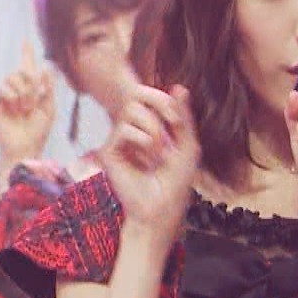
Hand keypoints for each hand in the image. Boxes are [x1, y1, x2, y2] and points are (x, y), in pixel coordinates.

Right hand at [0, 41, 56, 164]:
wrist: (25, 147)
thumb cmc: (38, 131)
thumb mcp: (49, 108)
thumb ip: (48, 88)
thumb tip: (47, 67)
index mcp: (30, 89)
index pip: (28, 67)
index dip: (26, 53)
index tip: (25, 40)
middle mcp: (16, 90)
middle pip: (21, 70)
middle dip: (31, 85)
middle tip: (33, 103)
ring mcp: (4, 96)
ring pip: (11, 77)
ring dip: (23, 93)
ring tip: (24, 109)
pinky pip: (2, 88)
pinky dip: (12, 97)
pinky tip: (14, 110)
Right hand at [101, 85, 199, 256]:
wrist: (161, 210)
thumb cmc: (175, 182)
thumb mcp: (187, 146)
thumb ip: (183, 117)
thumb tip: (180, 86)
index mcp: (149, 127)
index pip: (148, 96)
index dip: (162, 98)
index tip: (177, 120)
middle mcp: (132, 130)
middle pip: (137, 95)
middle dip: (160, 106)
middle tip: (174, 126)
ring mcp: (119, 140)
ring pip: (131, 111)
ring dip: (154, 129)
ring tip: (160, 152)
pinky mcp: (109, 152)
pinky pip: (124, 129)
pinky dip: (142, 141)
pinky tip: (148, 159)